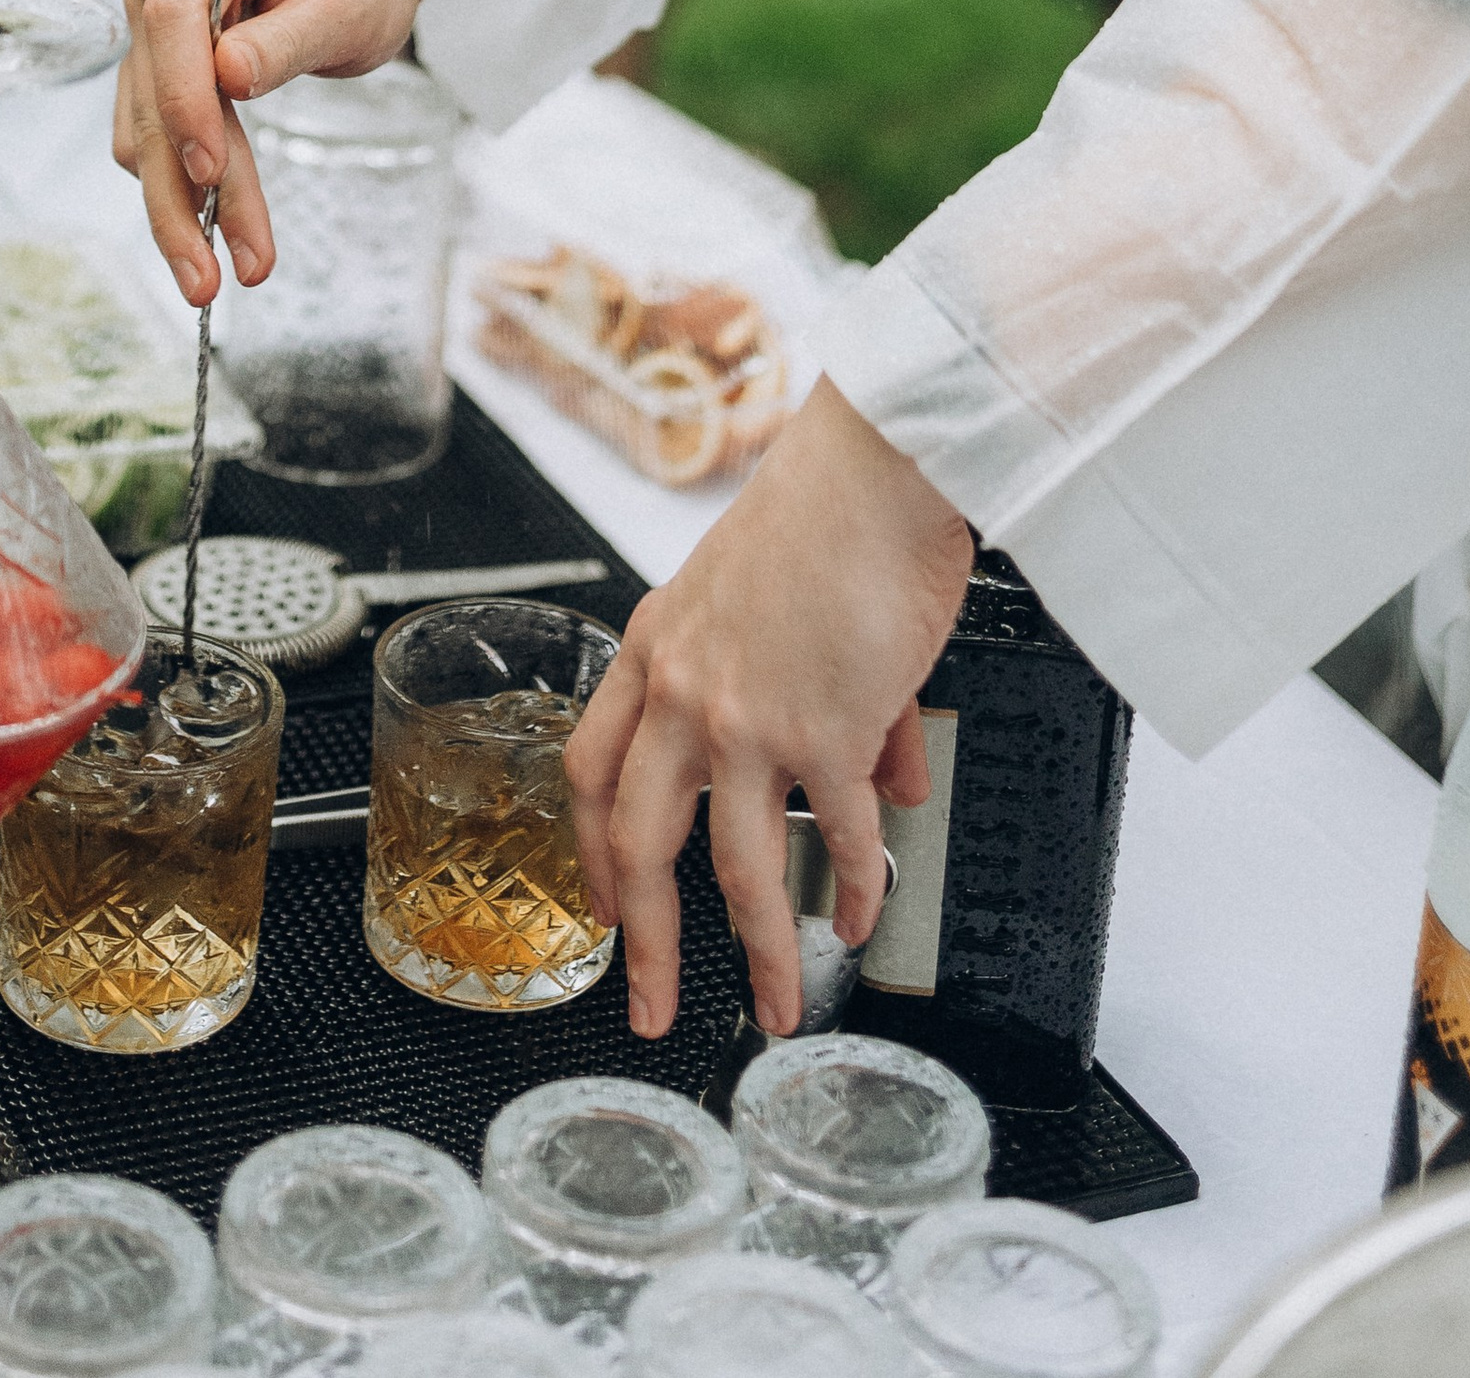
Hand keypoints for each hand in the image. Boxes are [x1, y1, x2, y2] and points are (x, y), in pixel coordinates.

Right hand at [112, 0, 539, 308]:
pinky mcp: (159, 60)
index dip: (185, 97)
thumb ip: (289, 37)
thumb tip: (228, 75)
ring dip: (178, 206)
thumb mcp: (351, 0)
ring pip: (146, 125)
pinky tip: (214, 238)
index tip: (212, 169)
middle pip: (152, 87)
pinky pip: (158, 131)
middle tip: (208, 276)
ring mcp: (152, 17)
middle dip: (177, 189)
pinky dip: (183, 188)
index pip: (175, 17)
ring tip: (220, 276)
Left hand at [564, 377, 973, 1038]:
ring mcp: (747, 719)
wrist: (876, 466)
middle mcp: (683, 692)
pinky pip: (839, 837)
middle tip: (648, 1000)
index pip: (592, 768)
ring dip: (759, 950)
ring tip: (778, 1003)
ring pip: (733, 869)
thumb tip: (877, 787)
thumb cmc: (828, 510)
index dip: (592, 847)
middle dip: (641, 938)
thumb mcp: (770, 601)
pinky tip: (868, 917)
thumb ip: (807, 701)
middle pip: (637, 842)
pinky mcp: (823, 731)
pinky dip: (858, 889)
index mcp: (655, 648)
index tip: (603, 901)